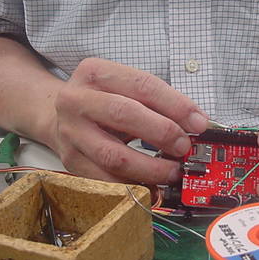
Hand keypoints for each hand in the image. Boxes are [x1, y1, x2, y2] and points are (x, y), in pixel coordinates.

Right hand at [47, 58, 208, 183]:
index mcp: (94, 72)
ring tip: (172, 171)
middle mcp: (76, 99)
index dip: (175, 105)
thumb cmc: (103, 101)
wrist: (59, 117)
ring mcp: (70, 132)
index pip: (142, 85)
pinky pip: (105, 179)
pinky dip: (133, 186)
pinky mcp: (70, 160)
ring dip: (150, 167)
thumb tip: (197, 123)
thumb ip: (159, 102)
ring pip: (113, 154)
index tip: (199, 123)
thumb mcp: (125, 89)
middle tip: (184, 146)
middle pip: (124, 114)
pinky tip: (152, 187)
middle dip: (162, 132)